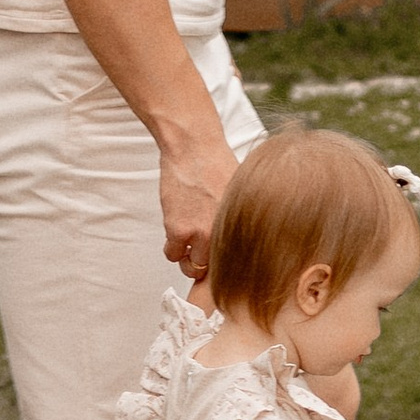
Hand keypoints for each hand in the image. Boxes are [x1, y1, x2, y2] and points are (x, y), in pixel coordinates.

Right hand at [159, 123, 240, 278]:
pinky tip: (175, 235)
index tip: (221, 263)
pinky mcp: (178, 229)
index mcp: (240, 226)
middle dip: (207, 265)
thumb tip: (246, 233)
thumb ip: (241, 218)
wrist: (194, 149)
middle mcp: (222, 234)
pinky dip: (172, 248)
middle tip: (201, 256)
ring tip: (188, 244)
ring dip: (188, 258)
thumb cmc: (217, 164)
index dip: (227, 265)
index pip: (237, 262)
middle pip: (214, 270)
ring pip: (191, 267)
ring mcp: (200, 234)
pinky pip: (172, 253)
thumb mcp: (242, 193)